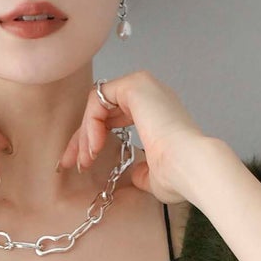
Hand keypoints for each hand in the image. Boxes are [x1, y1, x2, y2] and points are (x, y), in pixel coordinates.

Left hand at [56, 70, 207, 203]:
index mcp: (156, 112)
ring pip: (96, 103)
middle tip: (70, 163)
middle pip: (101, 109)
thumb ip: (142, 170)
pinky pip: (98, 98)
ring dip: (85, 133)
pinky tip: (94, 146)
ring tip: (86, 160)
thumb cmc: (178, 175)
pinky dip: (91, 123)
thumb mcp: (154, 176)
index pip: (112, 118)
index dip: (90, 141)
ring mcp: (143, 86)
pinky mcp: (135, 84)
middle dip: (81, 138)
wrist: (190, 167)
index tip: (79, 164)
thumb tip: (137, 176)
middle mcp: (150, 94)